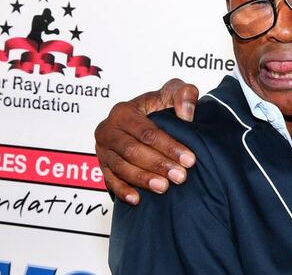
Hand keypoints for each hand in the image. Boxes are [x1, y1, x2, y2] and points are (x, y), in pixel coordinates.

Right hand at [94, 78, 198, 204]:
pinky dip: (122, 190)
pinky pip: (110, 180)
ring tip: (164, 187)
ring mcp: (103, 148)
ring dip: (143, 179)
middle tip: (180, 176)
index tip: (189, 159)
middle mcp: (109, 129)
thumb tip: (186, 114)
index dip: (169, 146)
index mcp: (124, 111)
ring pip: (122, 167)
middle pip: (133, 151)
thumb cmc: (161, 104)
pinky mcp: (102, 164)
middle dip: (158, 165)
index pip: (147, 132)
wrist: (149, 116)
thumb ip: (184, 94)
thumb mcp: (173, 92)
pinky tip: (137, 199)